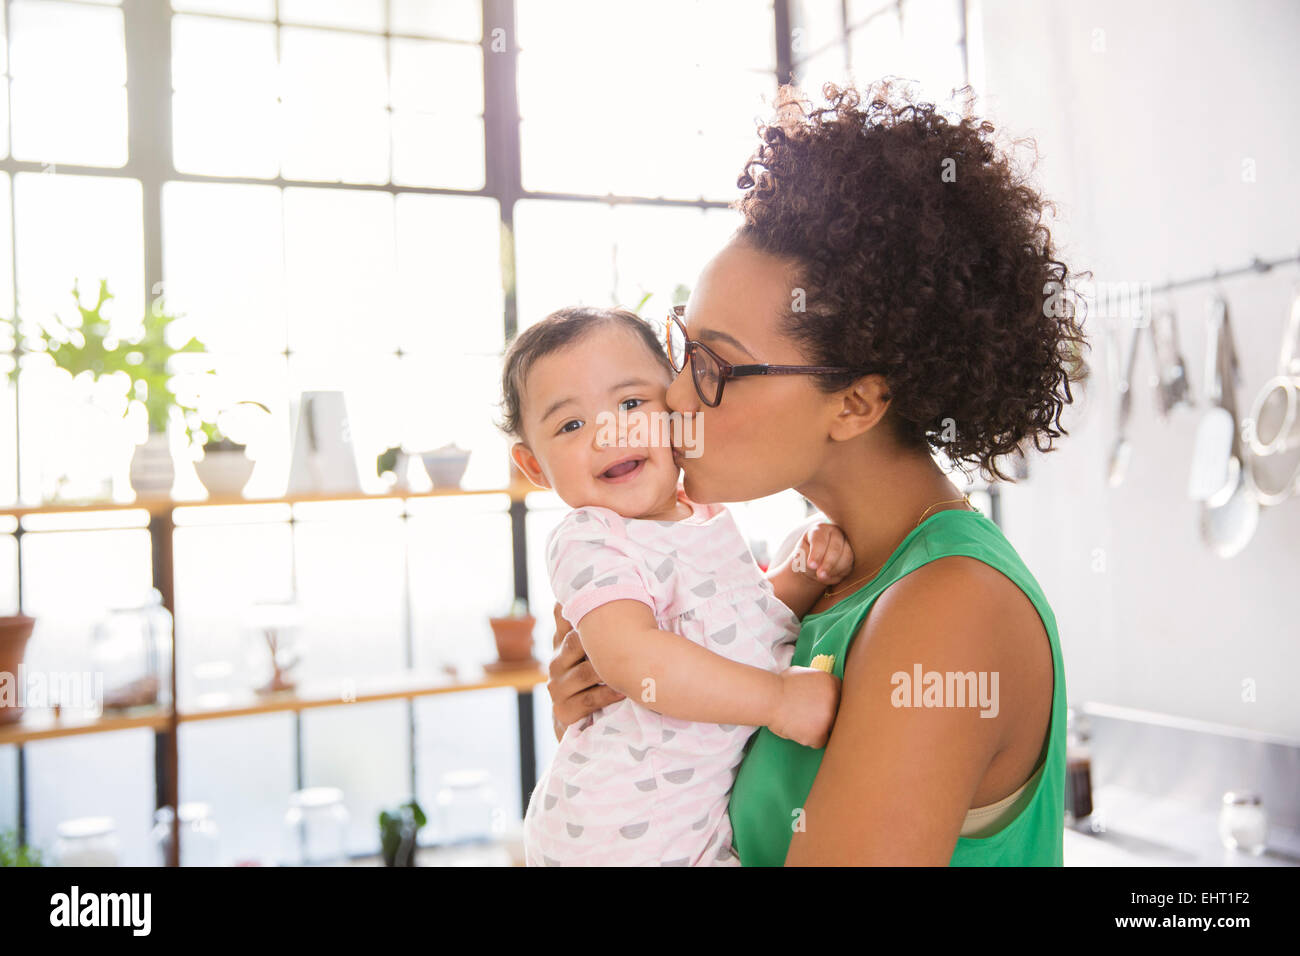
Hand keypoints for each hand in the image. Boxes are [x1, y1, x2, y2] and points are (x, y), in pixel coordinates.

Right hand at [546, 601, 624, 741]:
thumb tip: (595, 586)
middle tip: (627, 634)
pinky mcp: (563, 711)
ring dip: (609, 670)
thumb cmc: (592, 678)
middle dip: (598, 640)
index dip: (577, 608)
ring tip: (633, 666)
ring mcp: (557, 688)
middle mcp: (556, 663)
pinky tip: (625, 691)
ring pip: (585, 672)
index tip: (600, 597)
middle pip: (575, 643)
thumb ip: (592, 622)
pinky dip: (609, 694)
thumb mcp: (590, 649)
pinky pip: (589, 699)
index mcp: (562, 642)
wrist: (578, 721)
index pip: (564, 617)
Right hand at [768, 665, 840, 748]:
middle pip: (840, 715)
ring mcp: (828, 718)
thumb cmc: (780, 685)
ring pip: (831, 730)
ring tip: (802, 722)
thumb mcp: (803, 673)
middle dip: (828, 717)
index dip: (833, 703)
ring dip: (819, 729)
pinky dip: (809, 739)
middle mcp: (834, 700)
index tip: (825, 707)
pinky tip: (798, 730)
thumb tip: (820, 686)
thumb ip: (817, 681)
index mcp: (832, 683)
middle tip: (814, 717)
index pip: (843, 697)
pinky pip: (820, 742)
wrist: (768, 698)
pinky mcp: (819, 734)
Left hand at [793, 522, 854, 585]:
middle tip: (820, 575)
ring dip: (835, 569)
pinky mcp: (853, 554)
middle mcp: (835, 532)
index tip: (811, 566)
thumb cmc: (806, 556)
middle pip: (835, 547)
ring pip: (847, 555)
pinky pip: (851, 564)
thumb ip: (805, 559)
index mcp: (819, 530)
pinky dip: (840, 572)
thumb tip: (814, 567)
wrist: (815, 563)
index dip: (816, 554)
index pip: (819, 540)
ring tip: (823, 577)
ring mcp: (846, 542)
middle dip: (828, 563)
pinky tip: (830, 575)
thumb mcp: (801, 556)